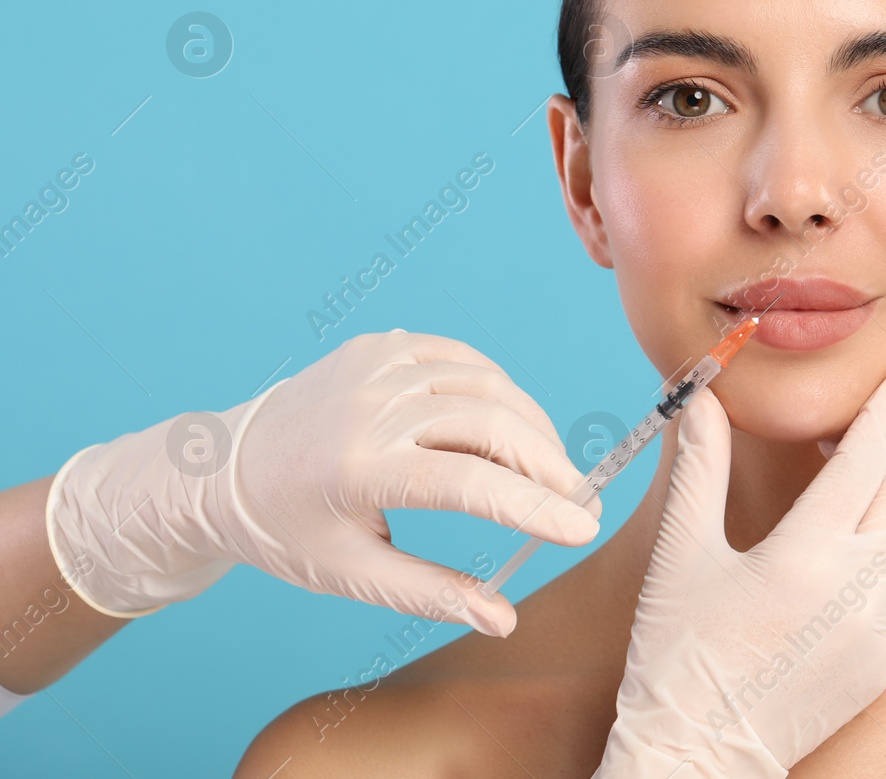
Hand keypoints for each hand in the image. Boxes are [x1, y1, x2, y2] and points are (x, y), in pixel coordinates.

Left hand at [45, 329, 599, 636]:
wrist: (221, 469)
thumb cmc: (287, 531)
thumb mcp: (351, 575)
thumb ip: (432, 593)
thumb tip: (503, 619)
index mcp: (357, 469)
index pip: (467, 484)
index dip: (534, 507)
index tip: (582, 527)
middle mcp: (368, 408)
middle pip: (488, 424)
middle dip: (547, 464)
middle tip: (581, 498)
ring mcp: (375, 368)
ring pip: (485, 385)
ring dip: (531, 425)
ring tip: (551, 468)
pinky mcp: (380, 348)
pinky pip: (461, 359)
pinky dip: (498, 389)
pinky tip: (513, 423)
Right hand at [594, 360, 885, 777]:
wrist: (698, 755)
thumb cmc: (678, 655)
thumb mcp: (681, 555)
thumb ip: (698, 469)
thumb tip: (703, 399)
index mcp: (805, 553)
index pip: (868, 456)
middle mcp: (856, 589)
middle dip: (885, 453)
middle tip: (844, 446)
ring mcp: (879, 631)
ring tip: (844, 502)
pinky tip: (854, 562)